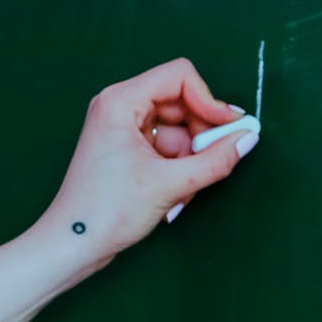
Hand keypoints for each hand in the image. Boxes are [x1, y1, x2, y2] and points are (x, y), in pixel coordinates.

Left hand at [39, 57, 258, 270]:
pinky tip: (175, 192)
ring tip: (183, 188)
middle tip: (214, 161)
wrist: (73, 245)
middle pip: (181, 101)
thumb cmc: (105, 211)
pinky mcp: (127, 147)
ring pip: (178, 126)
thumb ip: (215, 159)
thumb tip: (248, 137)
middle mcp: (119, 106)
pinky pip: (167, 144)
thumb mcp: (169, 184)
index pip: (180, 76)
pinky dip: (179, 165)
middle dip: (201, 133)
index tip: (229, 129)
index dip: (209, 100)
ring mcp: (122, 127)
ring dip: (190, 155)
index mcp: (120, 101)